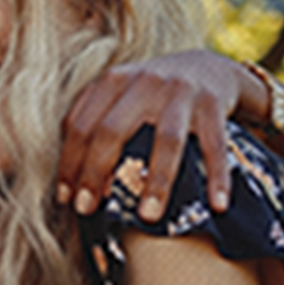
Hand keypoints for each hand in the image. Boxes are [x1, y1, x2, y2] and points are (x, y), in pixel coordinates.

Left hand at [54, 49, 279, 222]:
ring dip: (157, 181)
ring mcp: (180, 93)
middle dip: (96, 173)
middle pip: (112, 131)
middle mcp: (144, 82)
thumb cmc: (153, 95)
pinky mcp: (212, 104)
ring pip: (166, 141)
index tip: (66, 198)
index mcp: (114, 81)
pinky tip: (217, 205)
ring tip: (147, 216)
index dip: (70, 163)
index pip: (81, 124)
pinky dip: (217, 176)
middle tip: (88, 210)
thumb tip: (68, 180)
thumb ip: (94, 121)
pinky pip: (214, 146)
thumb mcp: (120, 95)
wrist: (207, 68)